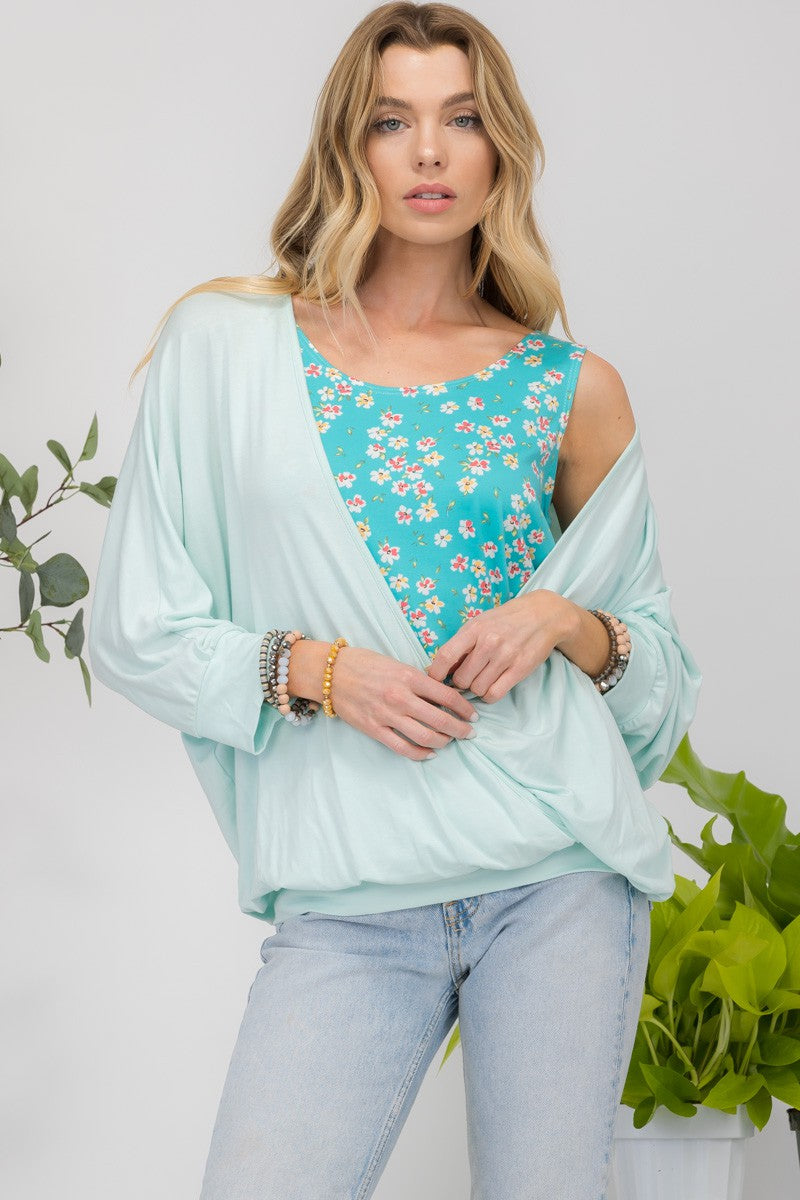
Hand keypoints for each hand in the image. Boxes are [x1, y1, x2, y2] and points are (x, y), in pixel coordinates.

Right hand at [329, 645, 479, 760]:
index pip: (448, 696)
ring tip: (450, 741)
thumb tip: (444, 695)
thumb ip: (419, 680)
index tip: (474, 715)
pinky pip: (402, 747)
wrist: (331, 673)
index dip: (465, 708)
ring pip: (425, 736)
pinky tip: (430, 753)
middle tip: (469, 733)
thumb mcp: (397, 664)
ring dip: (443, 742)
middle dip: (460, 729)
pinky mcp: (374, 729)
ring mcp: (387, 715)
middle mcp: (400, 697)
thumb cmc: (365, 664)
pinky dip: (420, 753)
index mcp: (409, 676)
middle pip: (441, 719)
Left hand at [425, 590, 571, 702]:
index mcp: (474, 629)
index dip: (435, 674)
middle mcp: (488, 643)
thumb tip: (437, 669)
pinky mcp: (520, 669)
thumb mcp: (479, 623)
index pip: (445, 656)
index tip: (434, 681)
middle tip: (468, 677)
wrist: (543, 615)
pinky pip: (494, 694)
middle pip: (461, 679)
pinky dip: (489, 696)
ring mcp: (505, 657)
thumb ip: (460, 644)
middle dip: (460, 683)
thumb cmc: (505, 620)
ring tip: (482, 678)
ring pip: (477, 689)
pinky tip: (491, 687)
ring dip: (476, 689)